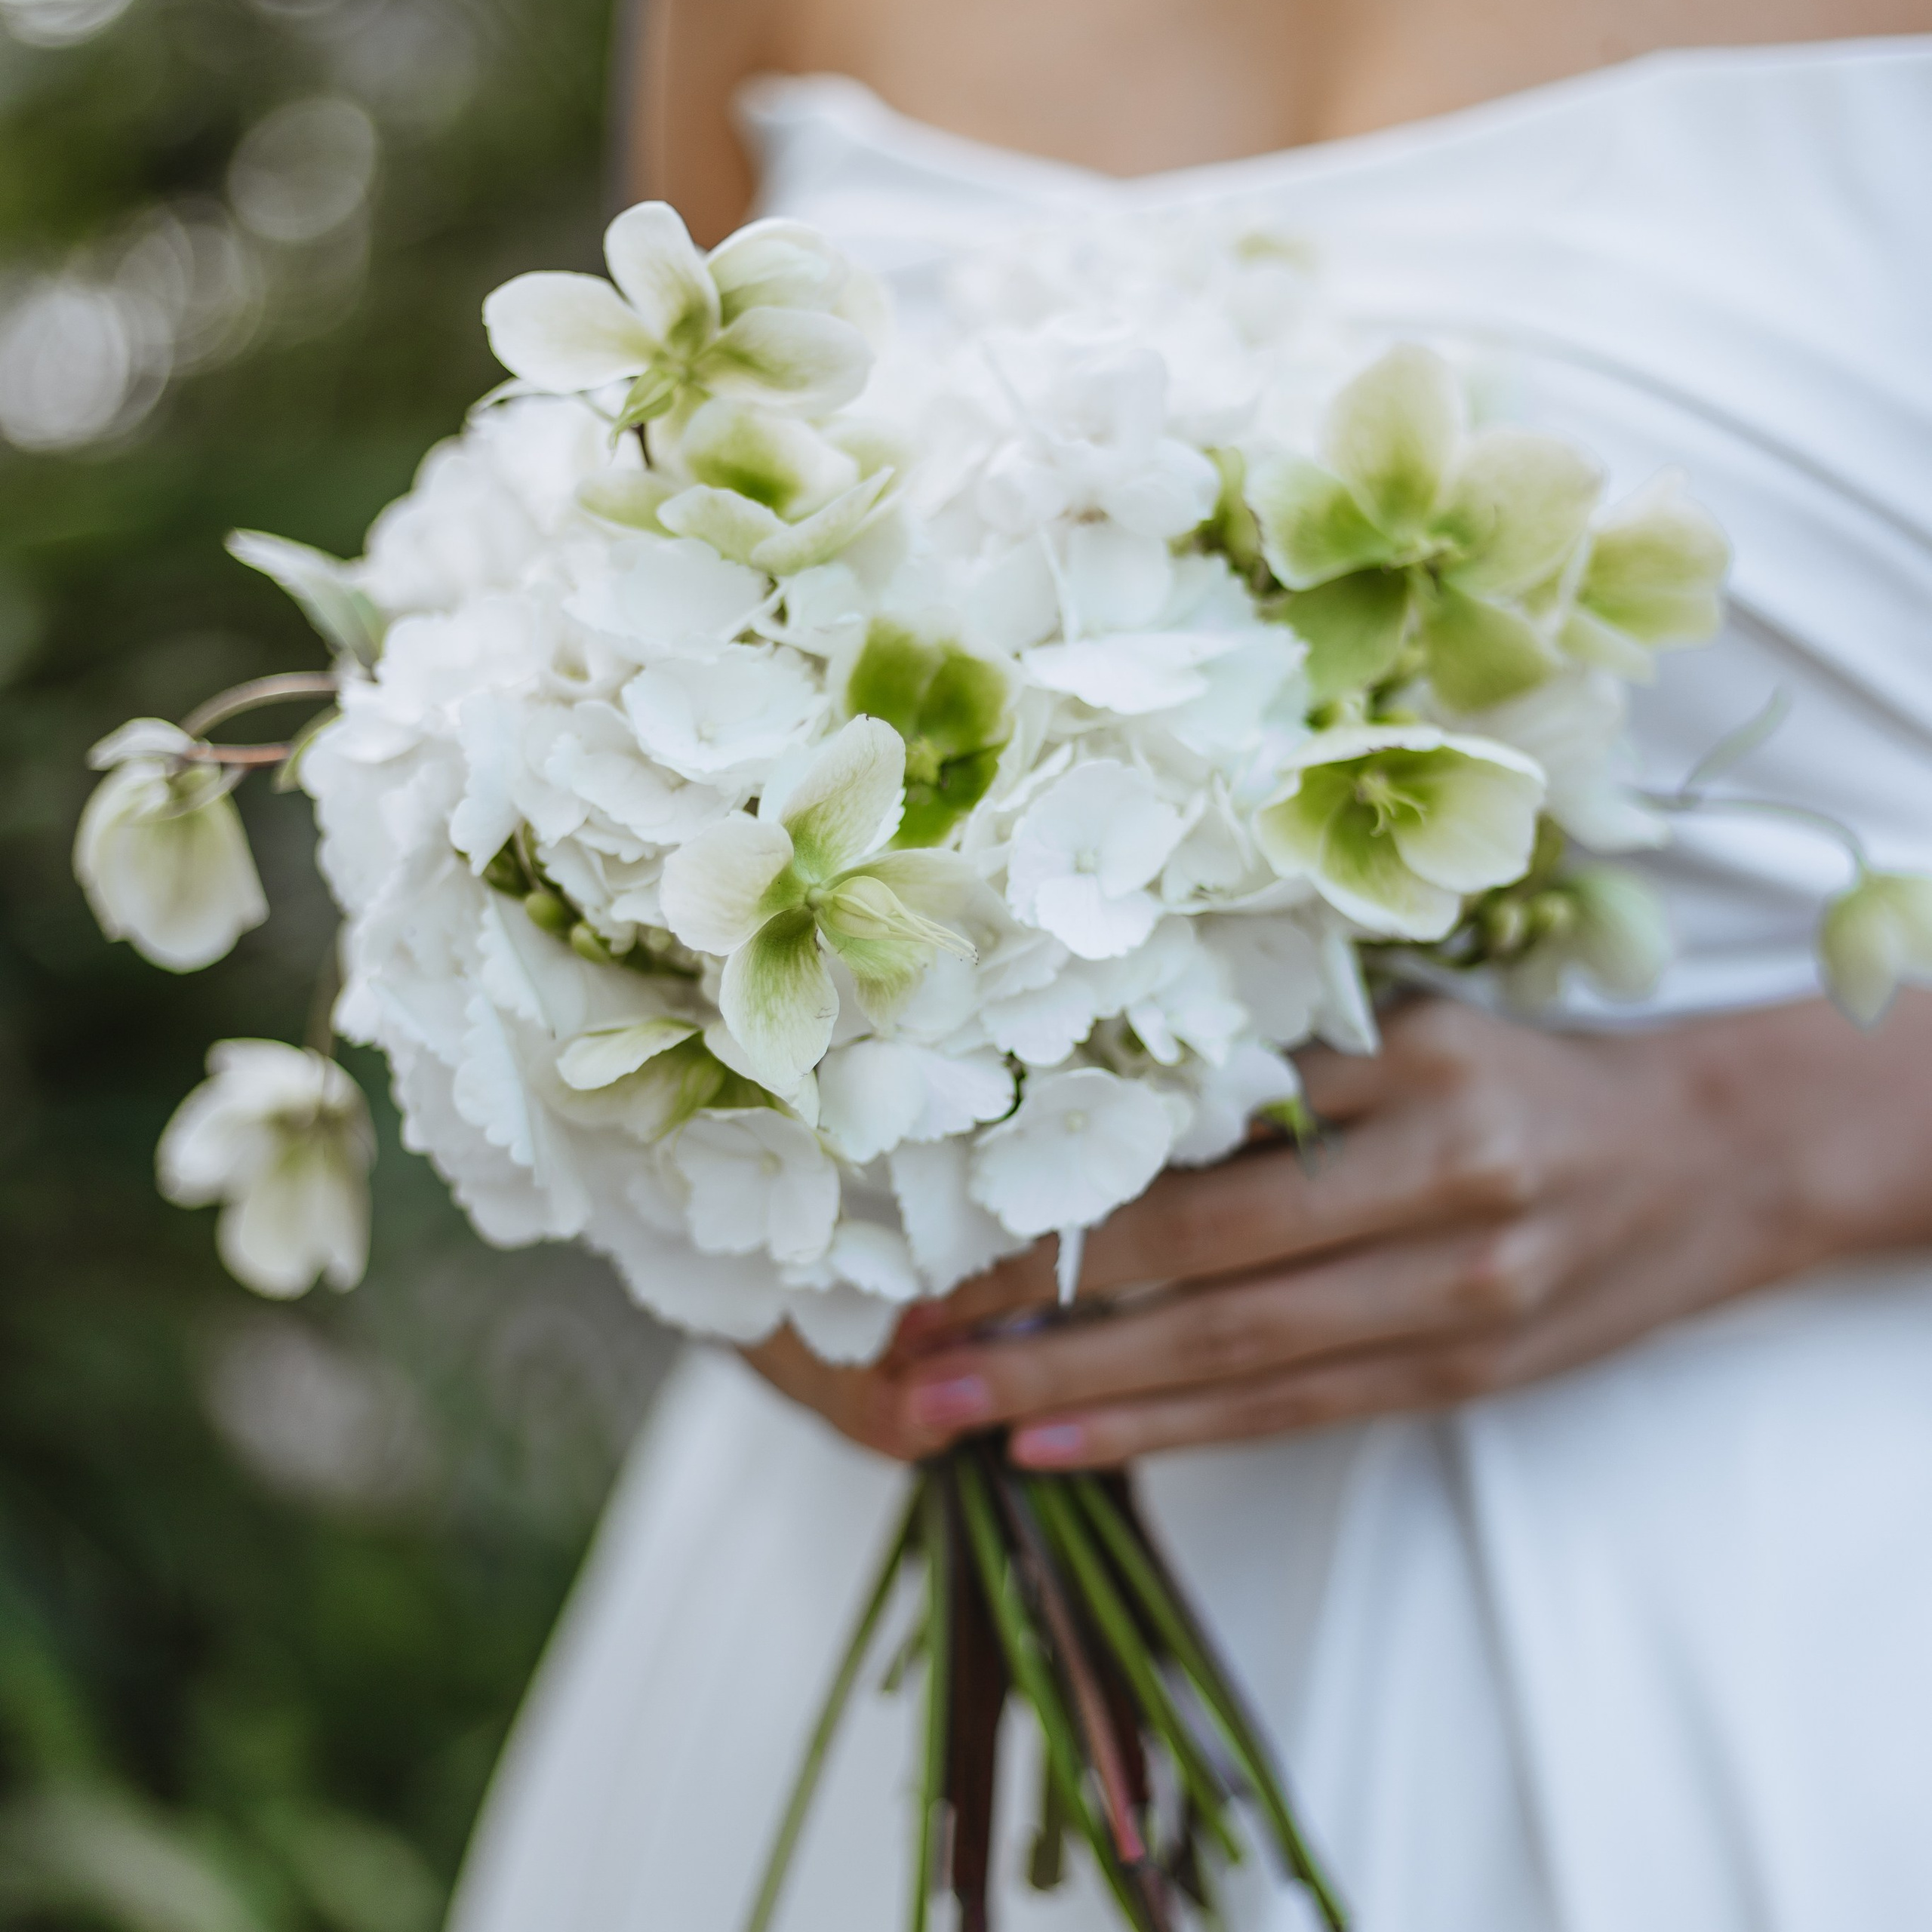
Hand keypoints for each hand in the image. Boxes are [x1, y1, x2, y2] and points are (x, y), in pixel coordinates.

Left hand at [744, 993, 1931, 1466]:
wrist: (1699, 1165)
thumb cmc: (1526, 1078)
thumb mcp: (1414, 1031)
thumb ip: (1276, 1069)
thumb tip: (1087, 1107)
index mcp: (1420, 1087)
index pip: (1211, 1150)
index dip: (1070, 1204)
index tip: (943, 1232)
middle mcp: (1443, 1201)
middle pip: (1208, 1274)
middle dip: (1045, 1321)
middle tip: (912, 1356)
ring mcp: (1453, 1308)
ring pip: (1239, 1366)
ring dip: (1084, 1396)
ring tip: (955, 1421)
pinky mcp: (1455, 1379)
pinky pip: (1291, 1416)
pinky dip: (1171, 1433)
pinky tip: (1067, 1448)